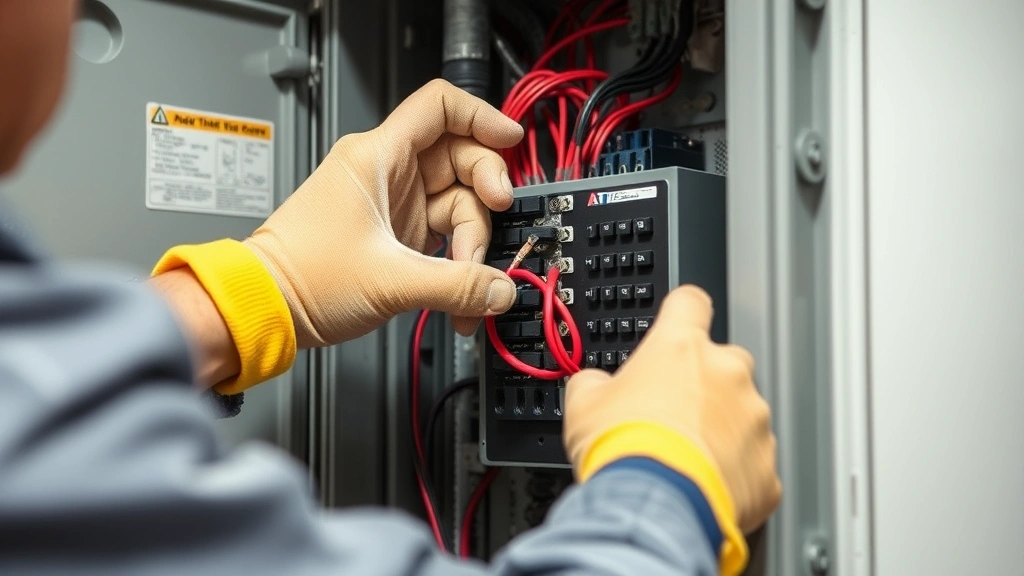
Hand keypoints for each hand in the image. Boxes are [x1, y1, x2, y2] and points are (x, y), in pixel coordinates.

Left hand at [244, 80, 522, 347]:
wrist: (268, 308)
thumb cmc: (302, 276)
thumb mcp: (390, 280)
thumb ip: (457, 286)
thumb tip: (501, 290)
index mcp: (377, 157)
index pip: (439, 107)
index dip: (481, 116)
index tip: (510, 140)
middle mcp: (388, 174)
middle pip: (462, 161)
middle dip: (485, 198)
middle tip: (491, 230)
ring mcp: (395, 205)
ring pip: (459, 206)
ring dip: (472, 247)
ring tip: (465, 287)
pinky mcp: (398, 236)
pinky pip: (446, 238)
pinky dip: (458, 267)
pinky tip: (460, 297)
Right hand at [562, 285, 781, 533]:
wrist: (654, 507)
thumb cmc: (624, 450)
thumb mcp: (583, 402)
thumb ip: (595, 381)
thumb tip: (594, 385)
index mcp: (681, 347)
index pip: (690, 304)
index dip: (682, 314)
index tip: (677, 324)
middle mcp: (727, 374)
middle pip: (723, 364)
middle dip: (703, 385)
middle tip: (671, 413)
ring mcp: (753, 420)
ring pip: (743, 415)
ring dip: (720, 430)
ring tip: (685, 458)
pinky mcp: (766, 467)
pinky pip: (753, 464)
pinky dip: (734, 473)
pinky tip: (703, 485)